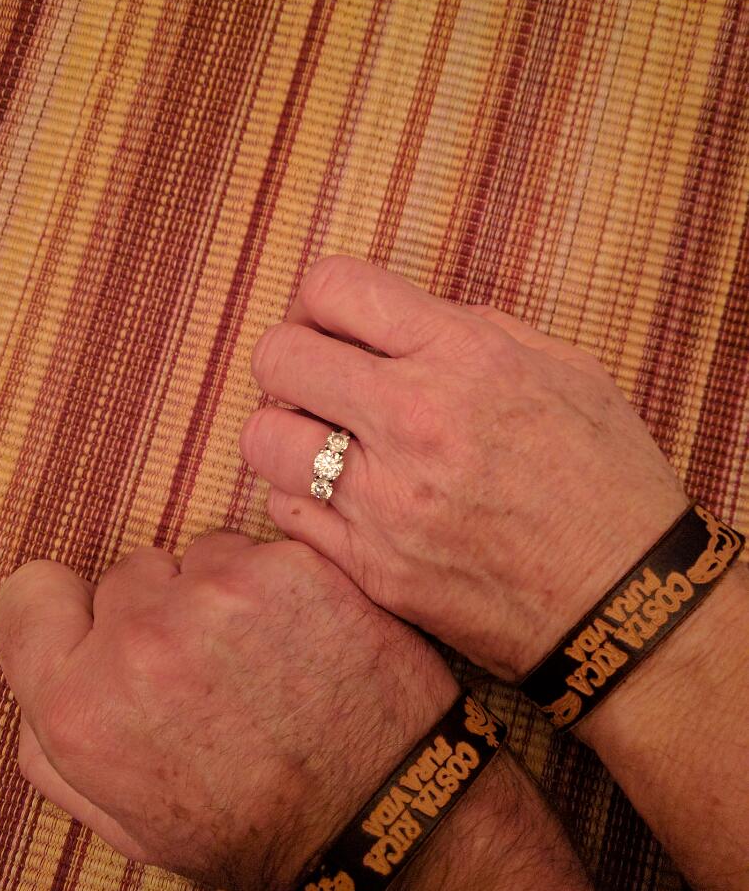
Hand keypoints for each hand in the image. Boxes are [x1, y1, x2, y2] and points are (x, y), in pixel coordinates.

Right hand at [0, 533, 456, 890]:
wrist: (381, 815)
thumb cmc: (250, 826)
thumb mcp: (125, 818)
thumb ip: (55, 743)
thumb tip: (47, 668)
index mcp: (80, 704)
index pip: (30, 594)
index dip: (64, 613)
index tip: (97, 628)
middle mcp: (142, 637)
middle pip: (126, 573)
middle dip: (155, 610)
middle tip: (204, 668)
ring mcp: (222, 592)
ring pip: (196, 555)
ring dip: (217, 592)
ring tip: (260, 656)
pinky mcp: (292, 565)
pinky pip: (259, 548)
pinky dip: (275, 581)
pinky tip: (302, 634)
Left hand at [241, 255, 689, 677]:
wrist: (627, 602)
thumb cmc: (608, 480)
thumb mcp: (566, 371)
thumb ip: (476, 331)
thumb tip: (404, 322)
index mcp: (464, 357)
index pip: (334, 288)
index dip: (322, 298)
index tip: (336, 323)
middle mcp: (413, 421)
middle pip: (278, 356)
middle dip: (292, 358)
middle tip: (320, 379)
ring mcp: (384, 502)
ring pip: (262, 439)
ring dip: (286, 429)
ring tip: (323, 440)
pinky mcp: (370, 567)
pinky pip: (285, 511)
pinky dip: (302, 495)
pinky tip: (341, 497)